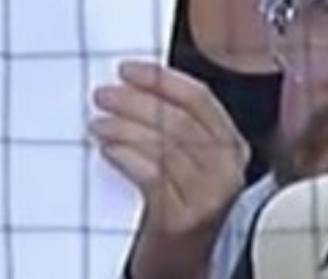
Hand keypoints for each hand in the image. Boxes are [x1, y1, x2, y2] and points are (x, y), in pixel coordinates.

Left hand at [89, 60, 247, 278]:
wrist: (177, 261)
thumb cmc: (173, 199)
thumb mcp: (180, 159)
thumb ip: (166, 125)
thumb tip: (124, 83)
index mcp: (230, 145)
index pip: (200, 99)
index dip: (161, 79)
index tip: (126, 69)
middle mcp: (227, 169)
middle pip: (180, 121)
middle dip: (136, 102)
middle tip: (101, 95)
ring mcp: (209, 196)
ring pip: (166, 147)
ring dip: (125, 129)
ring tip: (96, 124)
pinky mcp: (185, 218)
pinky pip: (154, 177)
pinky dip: (127, 158)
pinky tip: (107, 150)